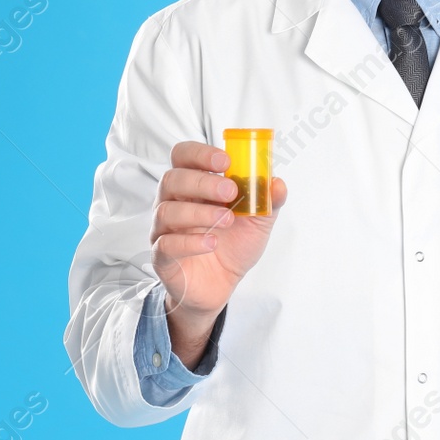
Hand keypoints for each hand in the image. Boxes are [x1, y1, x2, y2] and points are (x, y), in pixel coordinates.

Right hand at [151, 140, 287, 367]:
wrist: (222, 286)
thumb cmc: (233, 245)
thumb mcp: (258, 222)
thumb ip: (267, 201)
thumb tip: (278, 183)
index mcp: (193, 186)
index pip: (183, 156)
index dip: (200, 153)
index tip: (226, 162)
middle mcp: (173, 202)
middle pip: (172, 179)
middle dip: (203, 182)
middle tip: (230, 192)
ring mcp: (164, 229)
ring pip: (167, 211)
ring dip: (200, 212)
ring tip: (226, 220)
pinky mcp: (162, 256)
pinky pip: (166, 244)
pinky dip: (189, 242)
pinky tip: (211, 243)